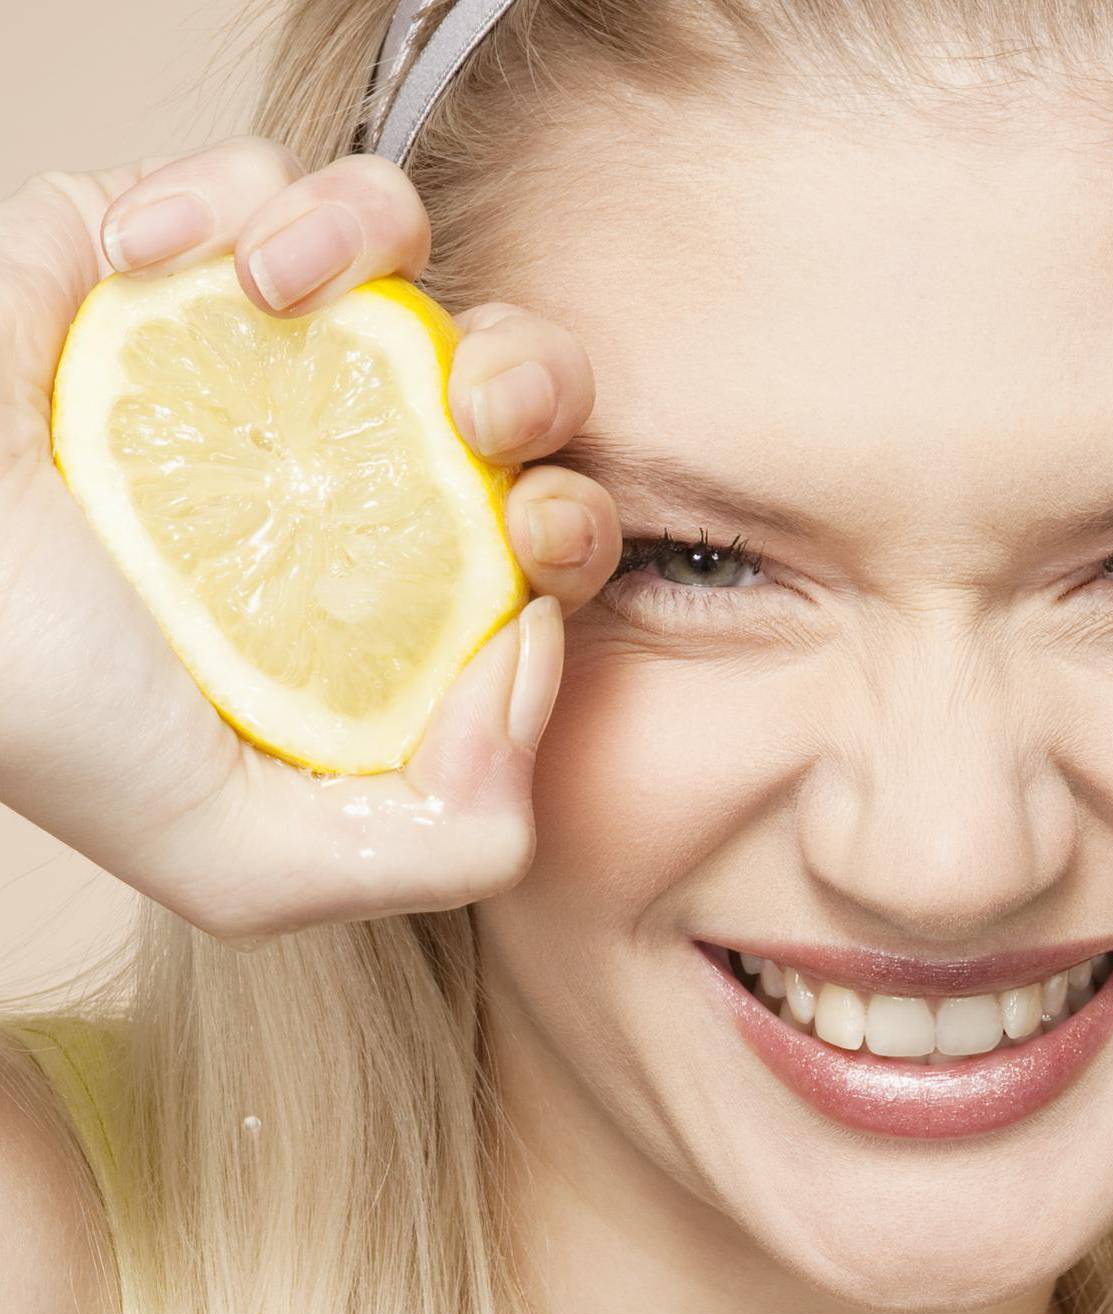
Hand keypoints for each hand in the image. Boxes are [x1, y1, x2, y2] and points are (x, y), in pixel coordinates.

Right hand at [0, 135, 619, 945]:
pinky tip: (162, 262)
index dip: (577, 530)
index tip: (527, 544)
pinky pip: (264, 176)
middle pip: (520, 380)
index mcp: (381, 589)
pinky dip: (233, 196)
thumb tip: (536, 650)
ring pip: (411, 249)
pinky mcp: (167, 252)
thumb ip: (440, 837)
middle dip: (537, 379)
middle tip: (478, 415)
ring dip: (383, 247)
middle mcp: (343, 458)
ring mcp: (260, 351)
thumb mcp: (252, 856)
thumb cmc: (46, 708)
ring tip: (289, 295)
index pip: (547, 537)